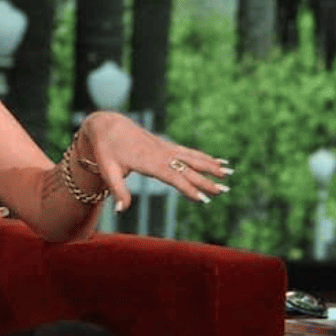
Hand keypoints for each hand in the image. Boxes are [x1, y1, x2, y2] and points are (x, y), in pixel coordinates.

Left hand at [75, 111, 230, 210]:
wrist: (107, 124)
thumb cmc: (106, 150)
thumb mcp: (107, 170)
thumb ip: (117, 190)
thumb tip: (120, 210)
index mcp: (149, 161)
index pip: (173, 177)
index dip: (189, 189)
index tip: (203, 199)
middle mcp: (161, 154)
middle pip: (188, 169)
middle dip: (207, 180)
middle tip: (224, 190)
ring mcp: (165, 148)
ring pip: (193, 158)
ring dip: (211, 166)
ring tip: (229, 173)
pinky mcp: (166, 146)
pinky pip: (189, 152)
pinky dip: (204, 157)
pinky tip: (216, 161)